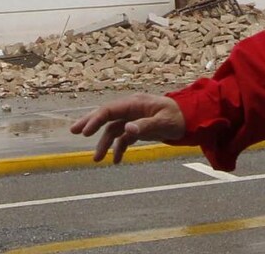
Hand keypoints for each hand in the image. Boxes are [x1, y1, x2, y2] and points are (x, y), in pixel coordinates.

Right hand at [69, 93, 185, 163]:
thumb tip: (127, 130)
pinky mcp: (137, 128)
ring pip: (112, 129)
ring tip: (96, 159)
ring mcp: (133, 118)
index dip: (95, 119)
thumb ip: (145, 126)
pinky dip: (118, 148)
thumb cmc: (178, 117)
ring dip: (104, 143)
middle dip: (89, 123)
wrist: (191, 118)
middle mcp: (131, 109)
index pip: (109, 110)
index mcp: (135, 103)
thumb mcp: (164, 122)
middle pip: (106, 115)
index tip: (84, 132)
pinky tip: (116, 161)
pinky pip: (123, 138)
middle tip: (73, 131)